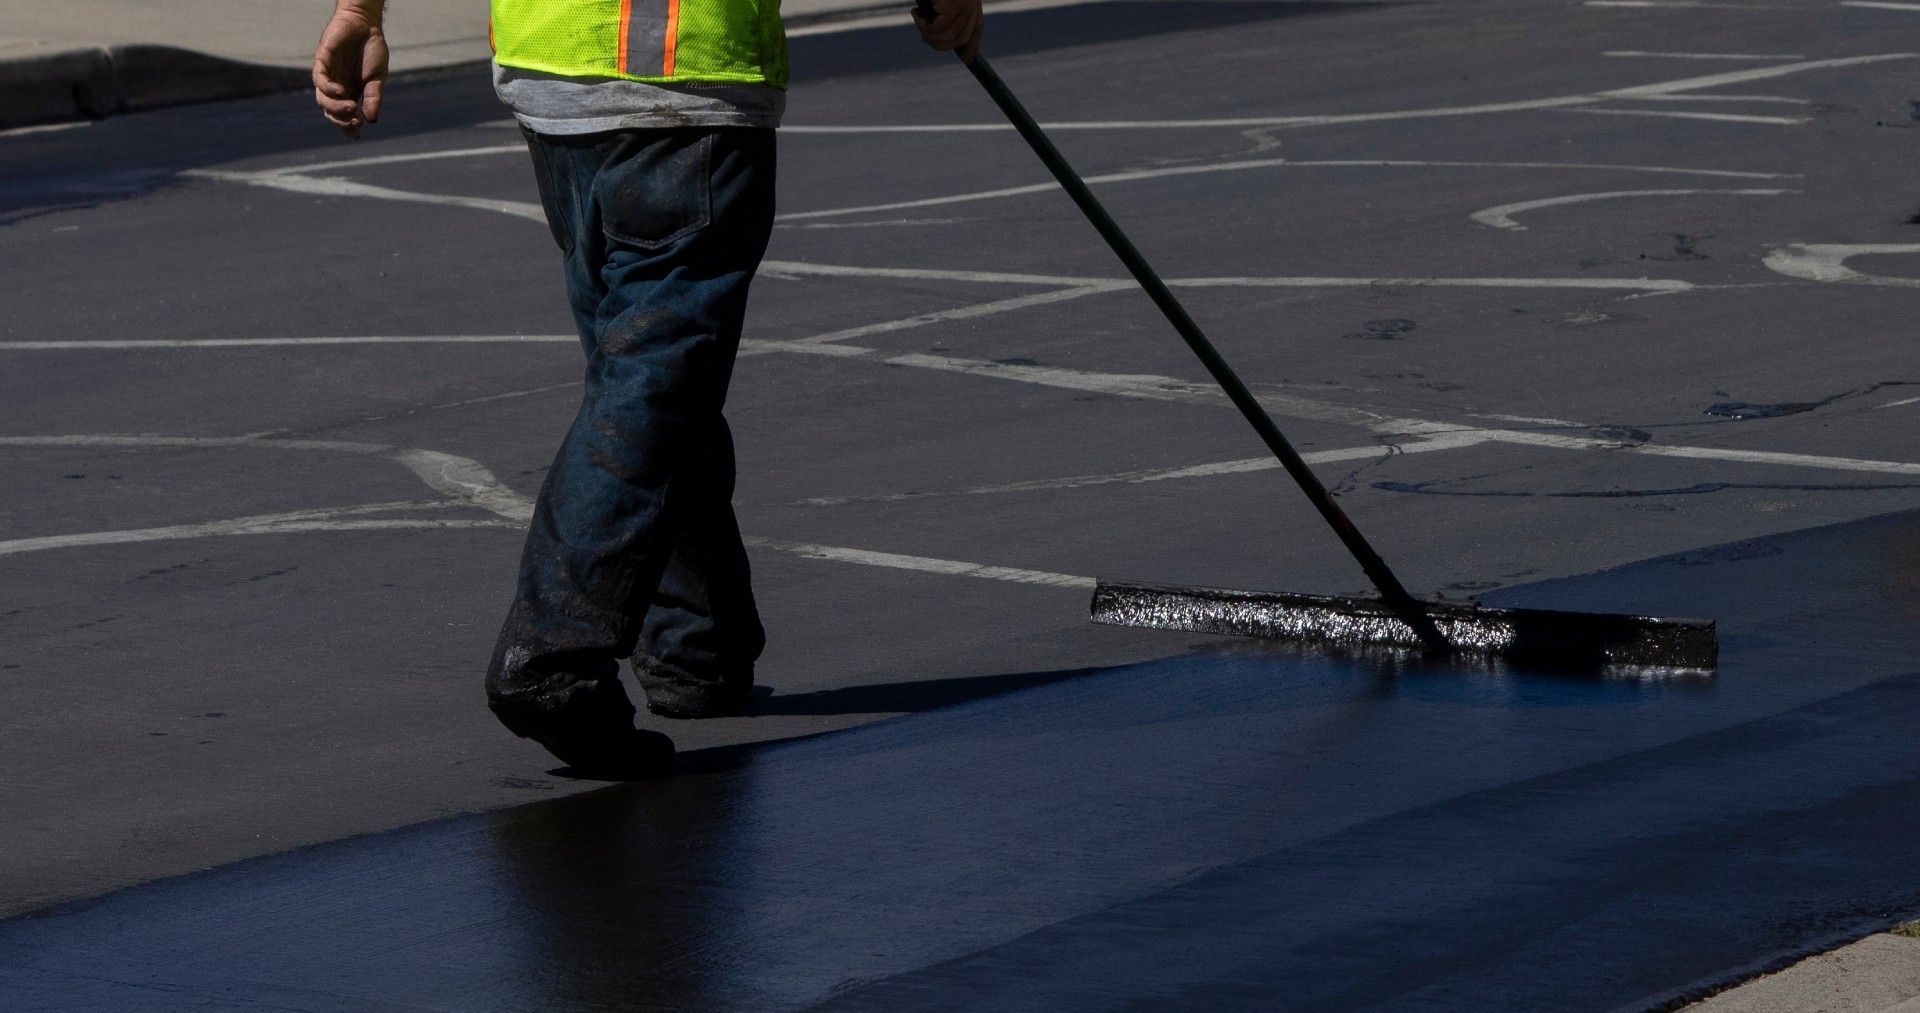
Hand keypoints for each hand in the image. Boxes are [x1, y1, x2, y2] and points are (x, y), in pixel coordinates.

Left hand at [313, 3, 388, 139]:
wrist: (366, 25)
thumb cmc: (372, 51)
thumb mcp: (377, 79)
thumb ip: (374, 98)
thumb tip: (372, 120)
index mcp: (350, 93)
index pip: (344, 116)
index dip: (348, 127)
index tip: (358, 135)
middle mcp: (337, 87)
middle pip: (331, 111)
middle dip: (341, 120)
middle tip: (355, 121)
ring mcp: (328, 75)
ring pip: (323, 99)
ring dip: (335, 106)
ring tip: (351, 107)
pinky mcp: (322, 61)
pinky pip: (319, 79)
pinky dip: (327, 88)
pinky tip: (340, 91)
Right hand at [913, 0, 982, 63]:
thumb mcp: (948, 0)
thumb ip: (947, 17)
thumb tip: (933, 39)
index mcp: (973, 6)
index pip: (977, 31)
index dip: (972, 48)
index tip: (967, 60)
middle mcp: (972, 7)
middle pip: (961, 38)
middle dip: (940, 44)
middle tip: (924, 38)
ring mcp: (965, 7)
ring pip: (948, 35)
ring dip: (930, 35)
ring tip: (919, 24)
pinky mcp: (953, 5)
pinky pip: (938, 26)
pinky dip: (924, 25)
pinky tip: (916, 13)